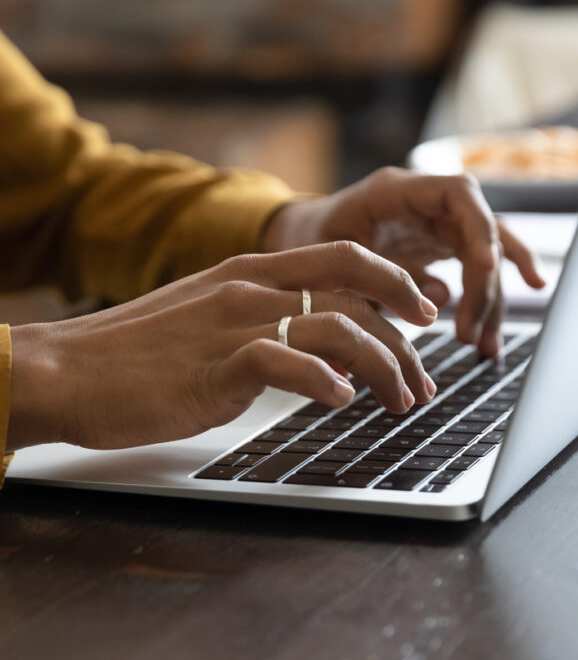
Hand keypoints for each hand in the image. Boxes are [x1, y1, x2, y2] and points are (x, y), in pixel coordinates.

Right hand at [7, 242, 438, 451]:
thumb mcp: (208, 324)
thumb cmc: (135, 356)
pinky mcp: (215, 365)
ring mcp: (232, 323)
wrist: (67, 370)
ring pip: (335, 326)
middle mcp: (248, 288)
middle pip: (354, 291)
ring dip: (383, 366)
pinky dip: (323, 381)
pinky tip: (342, 402)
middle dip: (405, 333)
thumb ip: (263, 326)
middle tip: (428, 373)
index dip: (395, 282)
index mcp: (248, 272)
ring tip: (401, 402)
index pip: (343, 258)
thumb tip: (321, 354)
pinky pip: (285, 363)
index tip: (424, 312)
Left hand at [261, 167, 545, 356]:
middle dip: (484, 285)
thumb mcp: (327, 262)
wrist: (296, 238)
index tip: (486, 269)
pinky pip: (478, 261)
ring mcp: (436, 222)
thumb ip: (370, 284)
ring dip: (491, 298)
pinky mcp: (440, 244)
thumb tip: (426, 312)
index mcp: (396, 191)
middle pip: (480, 231)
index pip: (459, 195)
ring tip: (485, 346)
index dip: (479, 230)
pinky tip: (525, 296)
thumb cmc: (305, 243)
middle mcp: (425, 201)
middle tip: (470, 336)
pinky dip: (497, 282)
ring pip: (484, 252)